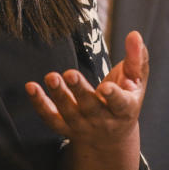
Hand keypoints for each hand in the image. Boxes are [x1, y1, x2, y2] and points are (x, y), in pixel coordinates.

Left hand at [26, 30, 148, 157]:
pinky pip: (50, 118)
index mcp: (125, 110)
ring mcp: (83, 126)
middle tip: (69, 74)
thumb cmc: (126, 97)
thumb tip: (135, 34)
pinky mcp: (65, 127)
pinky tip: (31, 87)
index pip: (120, 104)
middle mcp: (104, 121)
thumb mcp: (137, 80)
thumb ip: (137, 57)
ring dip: (58, 95)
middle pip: (90, 107)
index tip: (105, 87)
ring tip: (51, 77)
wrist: (112, 135)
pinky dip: (39, 104)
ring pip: (68, 113)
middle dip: (79, 91)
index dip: (113, 97)